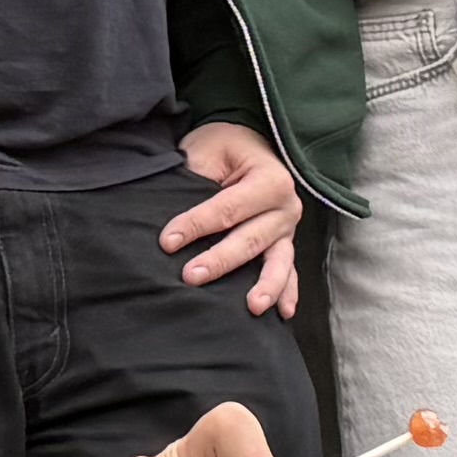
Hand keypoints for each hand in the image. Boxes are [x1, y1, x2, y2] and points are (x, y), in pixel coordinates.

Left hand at [156, 120, 303, 316]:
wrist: (247, 143)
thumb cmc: (224, 147)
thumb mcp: (207, 151)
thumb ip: (196, 179)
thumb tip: (171, 214)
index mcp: (269, 178)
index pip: (227, 208)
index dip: (196, 226)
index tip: (167, 242)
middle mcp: (286, 205)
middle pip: (250, 238)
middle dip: (220, 260)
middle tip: (191, 276)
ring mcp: (288, 228)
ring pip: (277, 260)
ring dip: (265, 285)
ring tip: (251, 307)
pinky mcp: (284, 243)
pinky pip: (289, 270)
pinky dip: (287, 291)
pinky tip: (283, 314)